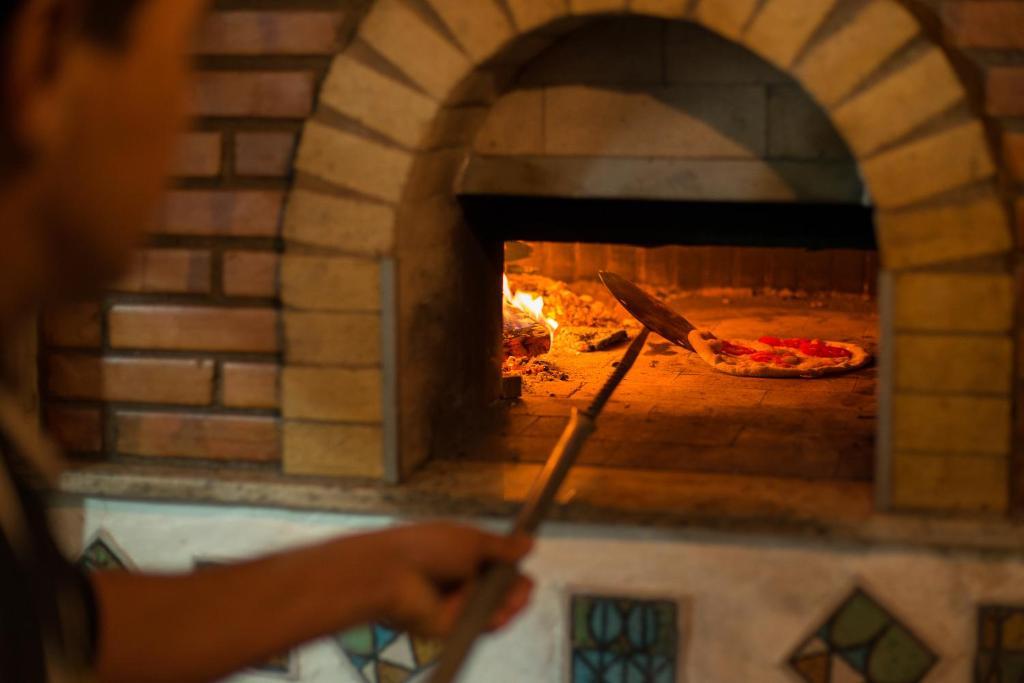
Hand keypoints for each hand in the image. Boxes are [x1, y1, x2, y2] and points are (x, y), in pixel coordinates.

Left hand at [366, 523, 534, 637]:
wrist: (393, 574)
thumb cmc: (428, 548)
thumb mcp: (470, 540)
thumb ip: (501, 546)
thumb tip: (529, 542)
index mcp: (467, 555)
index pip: (500, 563)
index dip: (514, 564)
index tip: (524, 561)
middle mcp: (465, 580)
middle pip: (503, 589)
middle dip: (518, 589)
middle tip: (524, 588)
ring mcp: (461, 605)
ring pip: (498, 609)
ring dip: (510, 605)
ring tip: (515, 601)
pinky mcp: (456, 627)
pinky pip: (484, 626)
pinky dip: (496, 621)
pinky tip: (504, 613)